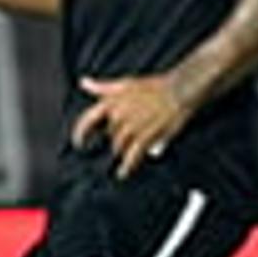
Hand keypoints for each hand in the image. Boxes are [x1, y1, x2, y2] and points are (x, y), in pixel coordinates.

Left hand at [72, 73, 190, 175]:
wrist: (179, 90)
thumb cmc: (154, 86)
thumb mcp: (124, 83)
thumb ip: (102, 87)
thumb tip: (84, 83)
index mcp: (111, 102)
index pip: (87, 120)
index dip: (80, 133)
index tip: (78, 143)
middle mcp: (118, 115)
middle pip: (109, 136)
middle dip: (116, 140)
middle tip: (127, 141)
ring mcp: (131, 127)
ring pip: (119, 147)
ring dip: (122, 153)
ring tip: (127, 157)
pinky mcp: (145, 137)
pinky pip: (131, 156)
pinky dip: (126, 166)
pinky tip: (123, 173)